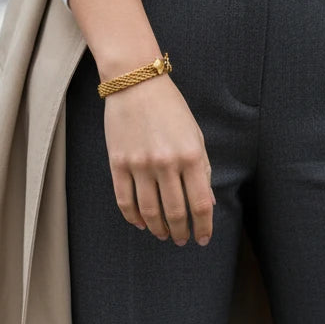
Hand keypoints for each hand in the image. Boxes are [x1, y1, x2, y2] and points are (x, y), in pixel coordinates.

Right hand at [103, 74, 214, 245]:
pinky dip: (133, 217)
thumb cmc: (171, 108)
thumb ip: (202, 169)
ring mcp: (140, 164)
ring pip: (149, 211)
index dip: (203, 226)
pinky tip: (141, 223)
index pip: (200, 204)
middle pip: (175, 212)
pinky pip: (125, 199)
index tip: (203, 238)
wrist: (136, 83)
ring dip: (158, 229)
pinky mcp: (118, 162)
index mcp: (191, 156)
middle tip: (182, 240)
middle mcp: (166, 163)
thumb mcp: (195, 135)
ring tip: (164, 235)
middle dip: (181, 232)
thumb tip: (207, 202)